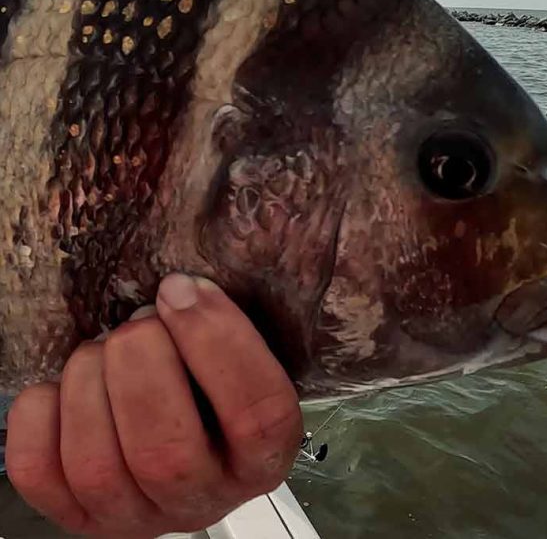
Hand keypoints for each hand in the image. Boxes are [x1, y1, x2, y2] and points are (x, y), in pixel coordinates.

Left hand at [6, 275, 302, 537]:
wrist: (173, 440)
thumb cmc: (211, 386)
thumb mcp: (242, 358)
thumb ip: (230, 324)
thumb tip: (192, 279)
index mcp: (260, 456)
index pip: (257, 414)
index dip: (219, 342)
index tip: (184, 288)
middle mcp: (201, 498)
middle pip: (165, 451)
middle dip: (141, 361)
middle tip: (138, 320)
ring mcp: (134, 514)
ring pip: (96, 464)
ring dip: (89, 381)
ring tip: (101, 348)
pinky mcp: (76, 514)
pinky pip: (38, 468)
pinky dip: (40, 413)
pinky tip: (63, 387)